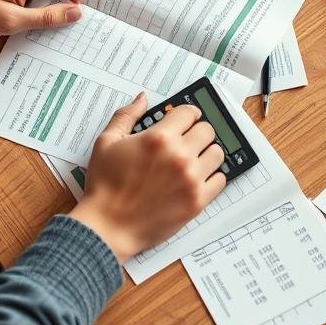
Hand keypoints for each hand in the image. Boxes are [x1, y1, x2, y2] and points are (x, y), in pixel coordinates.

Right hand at [68, 93, 227, 263]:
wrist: (108, 226)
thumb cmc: (104, 185)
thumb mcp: (106, 142)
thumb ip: (126, 116)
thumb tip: (142, 98)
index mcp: (159, 138)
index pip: (190, 113)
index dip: (186, 114)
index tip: (184, 120)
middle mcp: (179, 156)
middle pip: (207, 131)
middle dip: (197, 132)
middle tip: (186, 140)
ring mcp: (191, 180)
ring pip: (217, 154)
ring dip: (206, 153)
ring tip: (192, 160)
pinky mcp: (197, 202)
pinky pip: (220, 180)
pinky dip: (211, 177)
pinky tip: (196, 178)